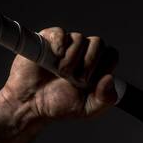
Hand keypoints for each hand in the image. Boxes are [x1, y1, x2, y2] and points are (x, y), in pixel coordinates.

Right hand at [0, 26, 119, 121]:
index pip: (111, 55)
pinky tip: (55, 57)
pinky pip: (61, 33)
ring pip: (80, 39)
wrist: (30, 103)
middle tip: (76, 79)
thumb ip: (105, 99)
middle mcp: (83, 53)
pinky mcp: (49, 39)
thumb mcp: (86, 109)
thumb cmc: (58, 106)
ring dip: (71, 59)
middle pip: (99, 43)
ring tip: (60, 73)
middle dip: (89, 62)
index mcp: (96, 68)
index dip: (105, 65)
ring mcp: (67, 45)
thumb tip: (110, 78)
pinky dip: (60, 44)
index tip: (92, 80)